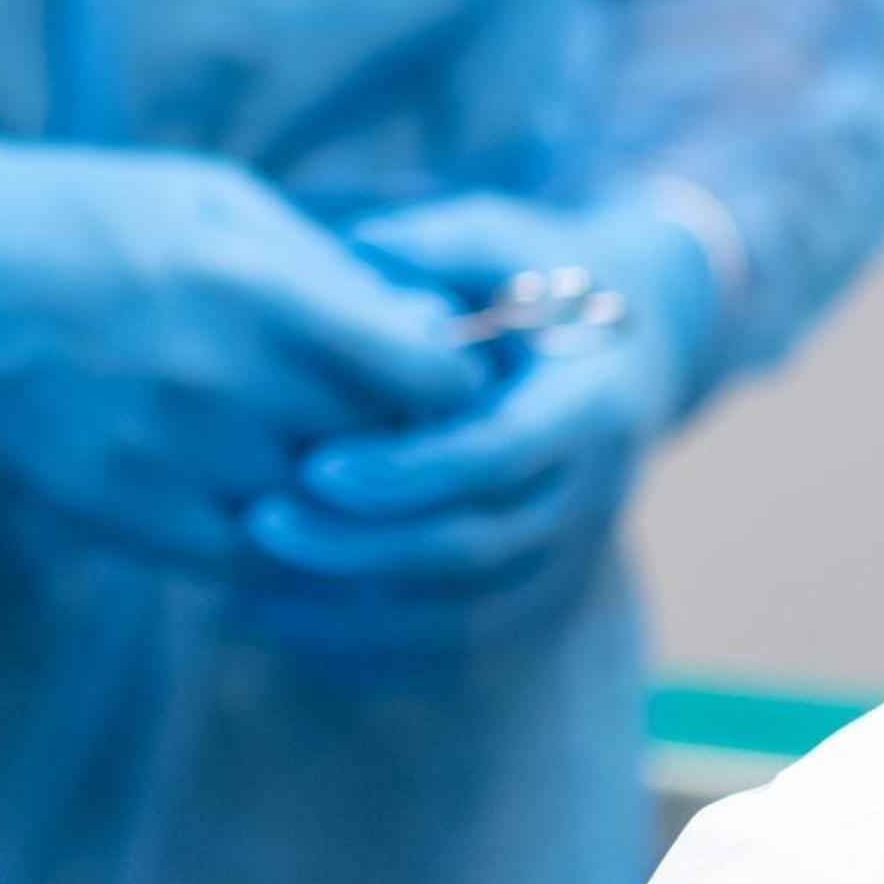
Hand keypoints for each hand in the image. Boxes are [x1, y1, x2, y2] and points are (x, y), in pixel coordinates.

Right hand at [0, 102, 485, 564]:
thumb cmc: (86, 217)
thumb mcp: (216, 201)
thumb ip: (325, 269)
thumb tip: (428, 327)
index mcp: (254, 289)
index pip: (425, 374)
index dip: (458, 380)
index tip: (451, 371)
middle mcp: (222, 384)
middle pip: (385, 452)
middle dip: (411, 438)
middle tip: (410, 421)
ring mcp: (173, 461)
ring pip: (325, 517)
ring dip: (349, 495)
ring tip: (335, 453)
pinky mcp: (129, 517)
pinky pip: (251, 560)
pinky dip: (287, 541)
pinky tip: (280, 500)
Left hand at [239, 189, 721, 651]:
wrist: (634, 341)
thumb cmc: (539, 274)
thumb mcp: (499, 236)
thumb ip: (435, 243)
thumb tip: (357, 251)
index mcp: (589, 404)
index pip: (499, 453)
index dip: (409, 469)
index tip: (315, 468)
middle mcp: (591, 491)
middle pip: (477, 544)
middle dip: (364, 545)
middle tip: (259, 523)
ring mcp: (571, 551)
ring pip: (468, 610)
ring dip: (359, 608)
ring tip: (248, 583)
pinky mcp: (543, 589)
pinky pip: (462, 643)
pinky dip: (377, 648)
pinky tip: (287, 624)